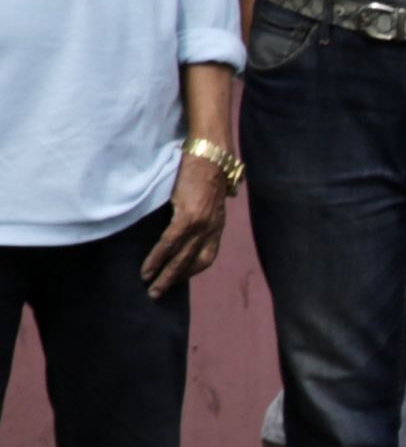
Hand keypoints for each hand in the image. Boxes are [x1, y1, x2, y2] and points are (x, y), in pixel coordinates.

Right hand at [143, 151, 230, 295]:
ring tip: (151, 287)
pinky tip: (148, 268)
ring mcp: (203, 223)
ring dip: (166, 275)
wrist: (211, 153)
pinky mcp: (190, 216)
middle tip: (159, 293)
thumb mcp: (204, 196)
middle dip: (177, 279)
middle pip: (196, 262)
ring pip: (182, 257)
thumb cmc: (203, 170)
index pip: (207, 255)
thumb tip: (182, 216)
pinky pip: (171, 243)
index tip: (178, 280)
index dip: (192, 270)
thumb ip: (197, 210)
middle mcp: (213, 227)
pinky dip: (159, 257)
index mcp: (217, 224)